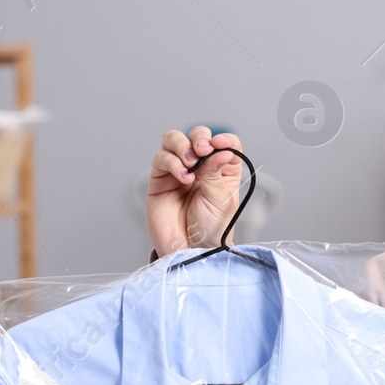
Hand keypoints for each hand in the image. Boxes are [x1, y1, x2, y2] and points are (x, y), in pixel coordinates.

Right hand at [147, 127, 243, 255]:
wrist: (189, 249)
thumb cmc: (210, 228)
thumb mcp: (221, 200)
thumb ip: (216, 173)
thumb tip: (220, 150)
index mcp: (222, 170)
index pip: (224, 143)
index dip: (223, 139)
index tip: (219, 145)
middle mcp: (200, 167)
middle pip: (197, 136)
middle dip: (199, 138)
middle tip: (201, 151)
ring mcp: (178, 171)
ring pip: (174, 140)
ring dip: (182, 146)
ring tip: (189, 165)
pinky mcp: (160, 179)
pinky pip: (161, 159)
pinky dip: (172, 162)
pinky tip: (182, 177)